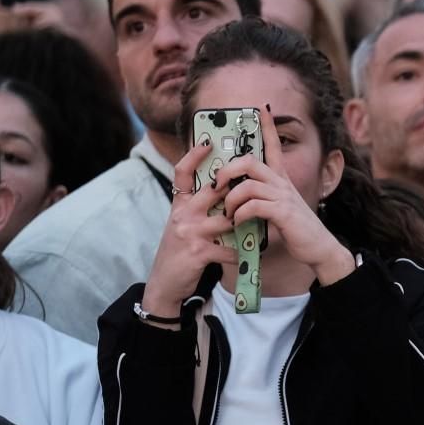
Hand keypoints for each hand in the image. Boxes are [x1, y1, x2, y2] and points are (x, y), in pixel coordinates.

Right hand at [140, 141, 238, 316]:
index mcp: (179, 205)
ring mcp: (189, 233)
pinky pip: (230, 249)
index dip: (194, 155)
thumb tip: (220, 190)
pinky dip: (242, 252)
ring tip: (258, 226)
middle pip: (213, 191)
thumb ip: (196, 207)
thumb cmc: (179, 251)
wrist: (165, 282)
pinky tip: (249, 254)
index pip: (182, 173)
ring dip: (245, 225)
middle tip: (254, 186)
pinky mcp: (198, 252)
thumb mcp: (182, 223)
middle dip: (236, 190)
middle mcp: (182, 215)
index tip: (208, 142)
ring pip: (228, 220)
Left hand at [220, 105, 355, 284]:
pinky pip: (253, 206)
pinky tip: (238, 223)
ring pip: (247, 184)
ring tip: (228, 213)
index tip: (262, 108)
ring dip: (230, 199)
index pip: (274, 146)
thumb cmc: (296, 229)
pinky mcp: (282, 213)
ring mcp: (283, 197)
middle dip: (227, 170)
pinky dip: (240, 214)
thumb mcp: (280, 208)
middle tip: (216, 185)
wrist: (319, 248)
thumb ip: (264, 198)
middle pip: (250, 161)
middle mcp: (282, 184)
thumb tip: (242, 196)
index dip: (268, 126)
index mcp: (281, 180)